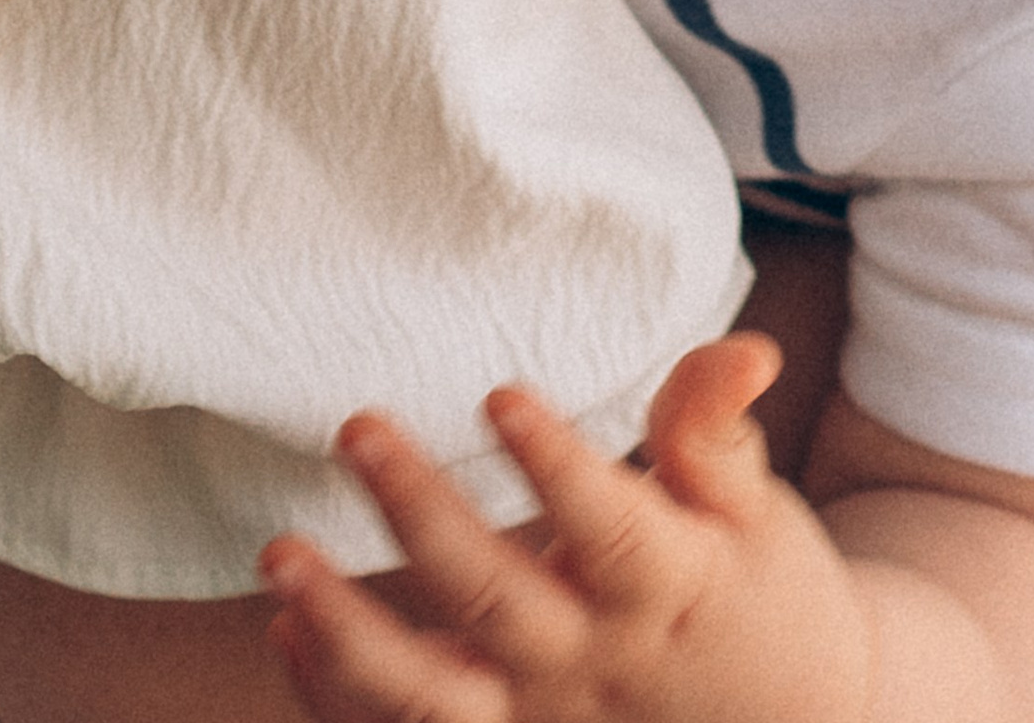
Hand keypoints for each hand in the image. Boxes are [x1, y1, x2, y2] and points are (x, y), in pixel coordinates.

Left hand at [263, 341, 869, 722]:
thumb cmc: (756, 595)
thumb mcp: (756, 510)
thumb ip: (718, 432)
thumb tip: (746, 348)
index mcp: (667, 589)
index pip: (608, 527)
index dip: (554, 466)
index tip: (501, 394)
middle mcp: (589, 661)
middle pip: (493, 598)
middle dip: (419, 515)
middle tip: (359, 426)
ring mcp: (534, 719)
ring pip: (425, 696)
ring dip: (343, 632)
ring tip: (278, 554)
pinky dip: (333, 693)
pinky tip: (288, 625)